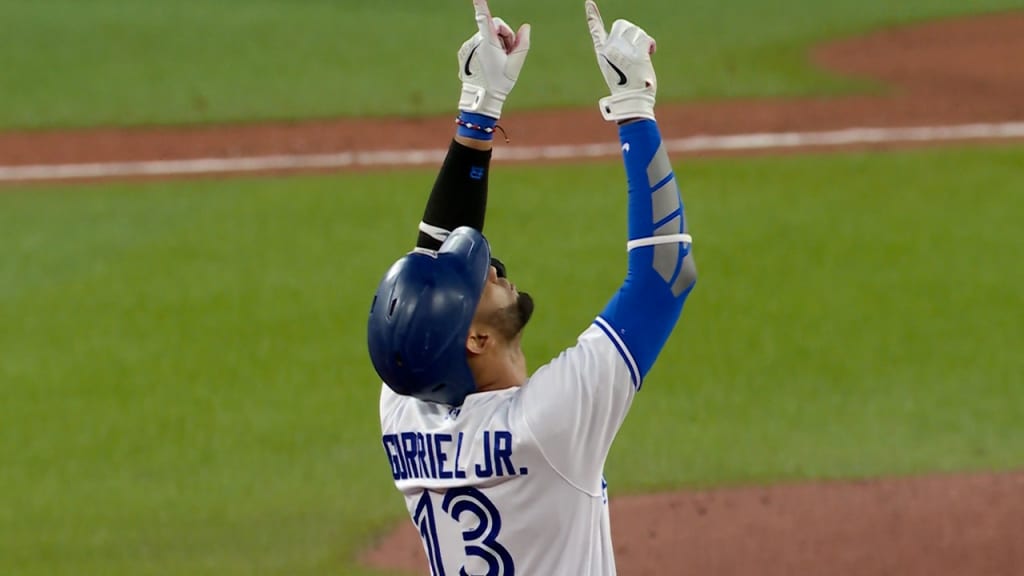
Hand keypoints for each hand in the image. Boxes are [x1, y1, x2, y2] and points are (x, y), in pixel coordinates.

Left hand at [457, 0, 530, 119]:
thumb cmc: (500, 82)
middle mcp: (475, 41)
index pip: (485, 18)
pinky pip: (478, 43)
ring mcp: (468, 46)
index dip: (481, 5)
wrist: (481, 99)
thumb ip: (523, 43)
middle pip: (495, 28)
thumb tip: (526, 27)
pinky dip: (485, 49)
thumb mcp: (516, 63)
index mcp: (488, 42)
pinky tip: (488, 64)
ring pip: (487, 36)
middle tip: (508, 54)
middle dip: (504, 37)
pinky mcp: (463, 51)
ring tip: (497, 62)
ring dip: (495, 44)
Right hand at [585, 0, 656, 121]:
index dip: (592, 16)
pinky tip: (650, 53)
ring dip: (642, 40)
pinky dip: (650, 45)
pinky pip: (646, 38)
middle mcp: (610, 49)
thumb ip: (619, 52)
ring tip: (642, 56)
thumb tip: (637, 43)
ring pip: (636, 31)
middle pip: (622, 25)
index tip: (589, 2)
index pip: (596, 30)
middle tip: (635, 49)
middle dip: (631, 33)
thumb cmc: (626, 87)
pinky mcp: (637, 53)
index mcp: (601, 53)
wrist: (632, 100)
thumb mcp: (615, 67)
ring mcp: (623, 50)